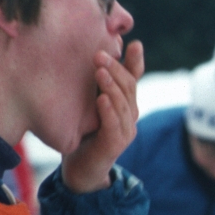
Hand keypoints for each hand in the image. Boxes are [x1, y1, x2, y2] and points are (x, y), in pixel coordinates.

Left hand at [61, 40, 144, 192]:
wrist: (79, 169)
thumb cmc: (83, 133)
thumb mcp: (88, 103)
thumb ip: (95, 84)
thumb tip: (91, 53)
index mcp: (125, 104)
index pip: (134, 79)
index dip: (136, 62)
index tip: (134, 44)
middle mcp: (130, 116)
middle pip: (129, 88)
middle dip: (117, 70)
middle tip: (100, 55)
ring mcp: (125, 131)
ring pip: (124, 105)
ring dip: (112, 87)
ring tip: (100, 71)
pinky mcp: (114, 145)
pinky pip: (114, 126)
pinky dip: (109, 112)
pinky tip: (101, 100)